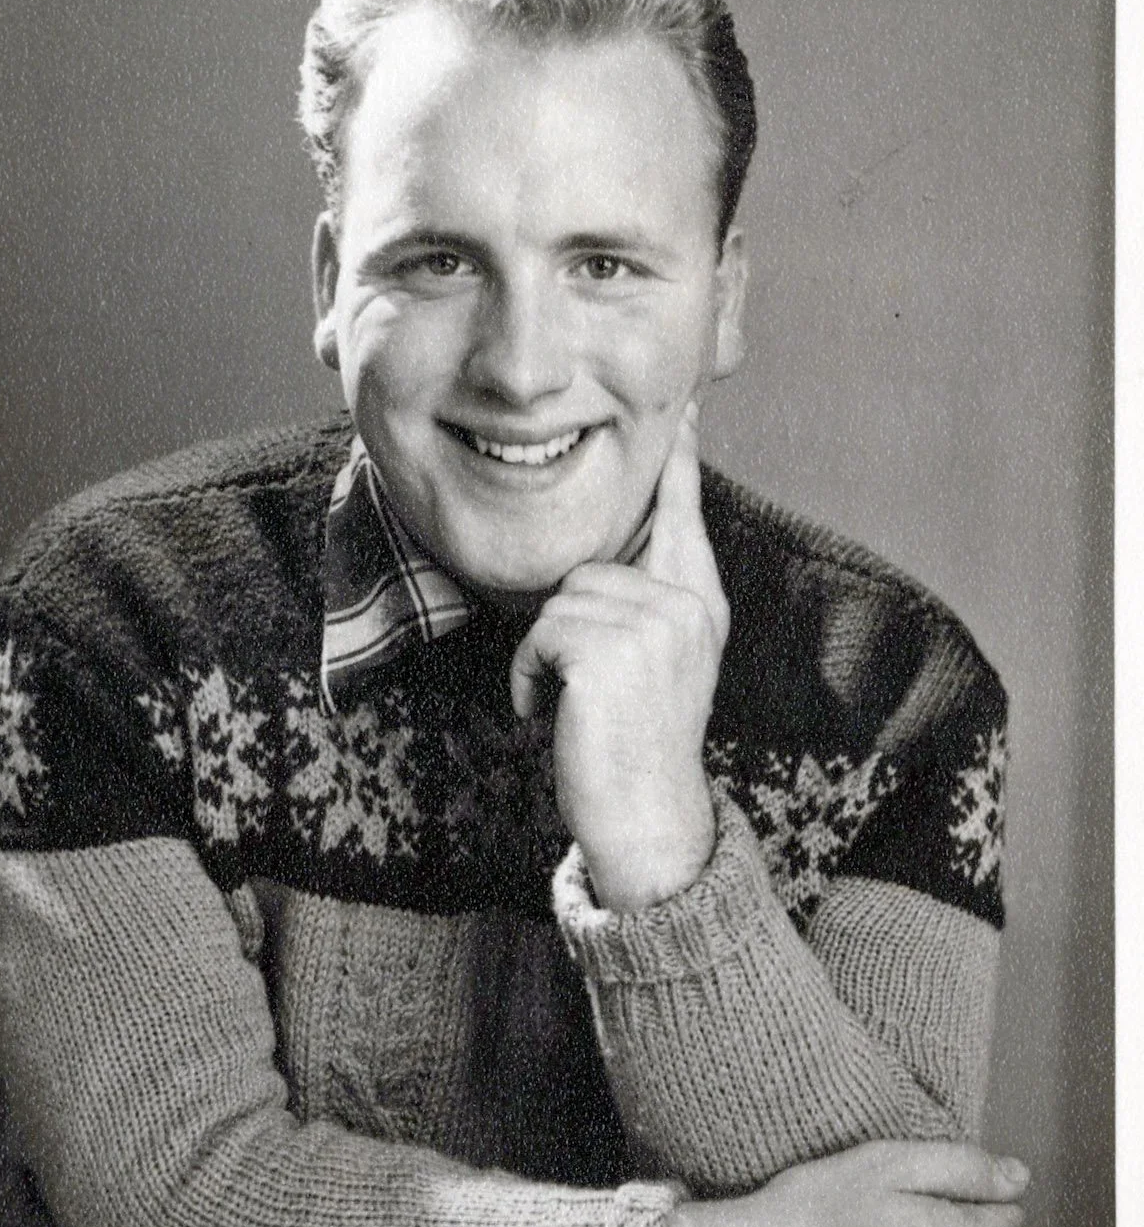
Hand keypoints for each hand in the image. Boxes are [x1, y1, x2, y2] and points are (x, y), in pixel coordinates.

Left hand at [510, 402, 729, 909]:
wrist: (645, 818)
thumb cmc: (632, 744)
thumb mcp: (651, 663)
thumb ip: (642, 604)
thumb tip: (595, 567)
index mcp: (698, 602)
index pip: (682, 513)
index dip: (678, 461)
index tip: (685, 408)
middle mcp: (686, 605)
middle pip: (586, 567)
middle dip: (564, 629)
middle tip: (591, 693)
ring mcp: (653, 625)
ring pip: (558, 601)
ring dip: (544, 658)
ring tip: (576, 706)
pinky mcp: (609, 650)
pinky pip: (538, 633)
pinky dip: (528, 678)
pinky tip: (554, 715)